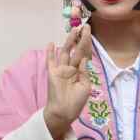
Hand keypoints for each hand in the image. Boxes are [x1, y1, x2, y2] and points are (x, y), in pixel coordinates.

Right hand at [44, 22, 92, 138]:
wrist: (63, 112)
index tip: (89, 33)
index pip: (85, 54)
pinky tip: (51, 44)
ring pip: (65, 52)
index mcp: (81, 72)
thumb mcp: (85, 86)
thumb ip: (84, 72)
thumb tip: (83, 58)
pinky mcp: (52, 73)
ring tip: (74, 30)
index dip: (87, 44)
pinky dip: (50, 53)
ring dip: (69, 41)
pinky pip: (51, 61)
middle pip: (76, 50)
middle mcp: (71, 68)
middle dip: (81, 39)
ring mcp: (61, 70)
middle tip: (85, 27)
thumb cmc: (76, 102)